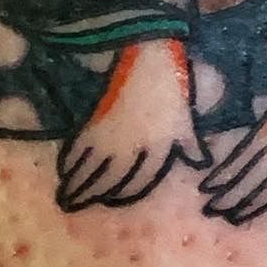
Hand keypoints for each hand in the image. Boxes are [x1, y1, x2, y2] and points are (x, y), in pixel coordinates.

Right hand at [56, 38, 207, 210]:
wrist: (150, 62)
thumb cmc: (172, 90)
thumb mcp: (185, 120)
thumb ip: (192, 146)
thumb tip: (202, 162)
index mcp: (157, 153)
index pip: (137, 183)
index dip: (121, 195)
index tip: (108, 201)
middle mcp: (133, 152)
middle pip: (110, 181)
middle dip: (93, 195)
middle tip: (75, 204)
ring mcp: (113, 140)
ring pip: (92, 170)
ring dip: (77, 184)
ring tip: (66, 195)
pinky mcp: (97, 124)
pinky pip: (81, 150)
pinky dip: (71, 161)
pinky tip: (65, 168)